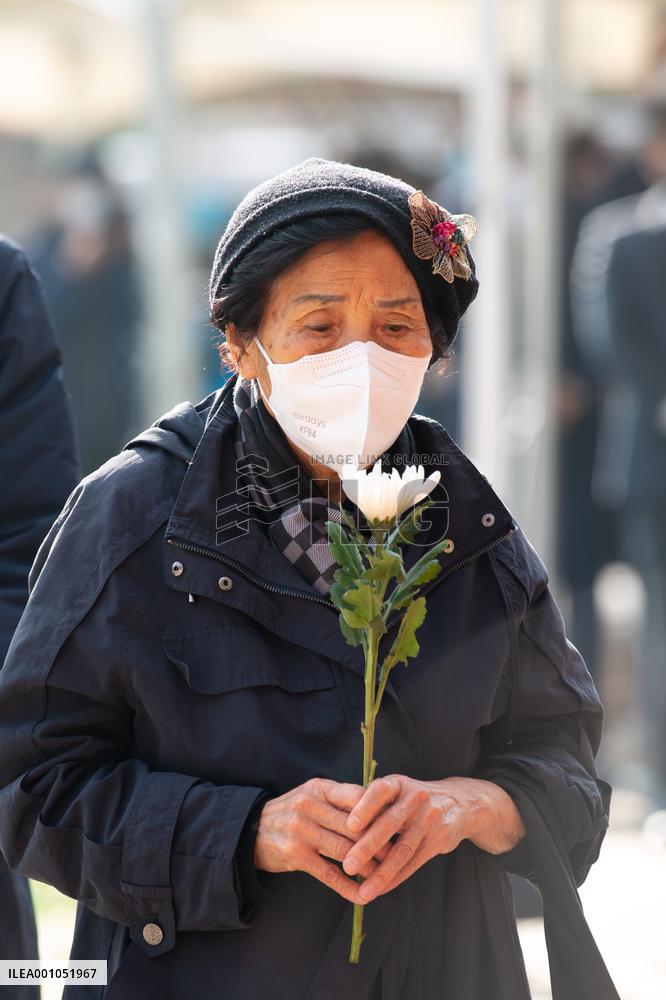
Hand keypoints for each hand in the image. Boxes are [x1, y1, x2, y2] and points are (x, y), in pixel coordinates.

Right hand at [253, 777, 391, 903]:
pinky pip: (329, 874)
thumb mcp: (313, 795)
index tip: (399, 823)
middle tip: (399, 853)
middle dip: (380, 842)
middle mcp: (310, 806)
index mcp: (319, 788)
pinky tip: (362, 895)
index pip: (357, 796)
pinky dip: (348, 887)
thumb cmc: (293, 811)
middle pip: (355, 826)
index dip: (380, 811)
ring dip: (369, 866)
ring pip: (346, 850)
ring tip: (385, 875)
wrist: (252, 829)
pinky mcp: (296, 856)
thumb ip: (341, 799)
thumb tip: (380, 807)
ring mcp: (302, 832)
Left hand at [339, 774, 526, 902]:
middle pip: (390, 823)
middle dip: (367, 846)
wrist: (460, 803)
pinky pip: (415, 862)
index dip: (365, 807)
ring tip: (364, 889)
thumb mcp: (397, 791)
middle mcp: (415, 798)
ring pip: (403, 849)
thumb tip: (337, 824)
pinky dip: (397, 877)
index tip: (349, 825)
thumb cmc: (413, 800)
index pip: (380, 790)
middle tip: (348, 865)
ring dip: (382, 872)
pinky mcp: (440, 839)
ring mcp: (430, 818)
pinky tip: (382, 889)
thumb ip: (373, 804)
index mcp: (399, 783)